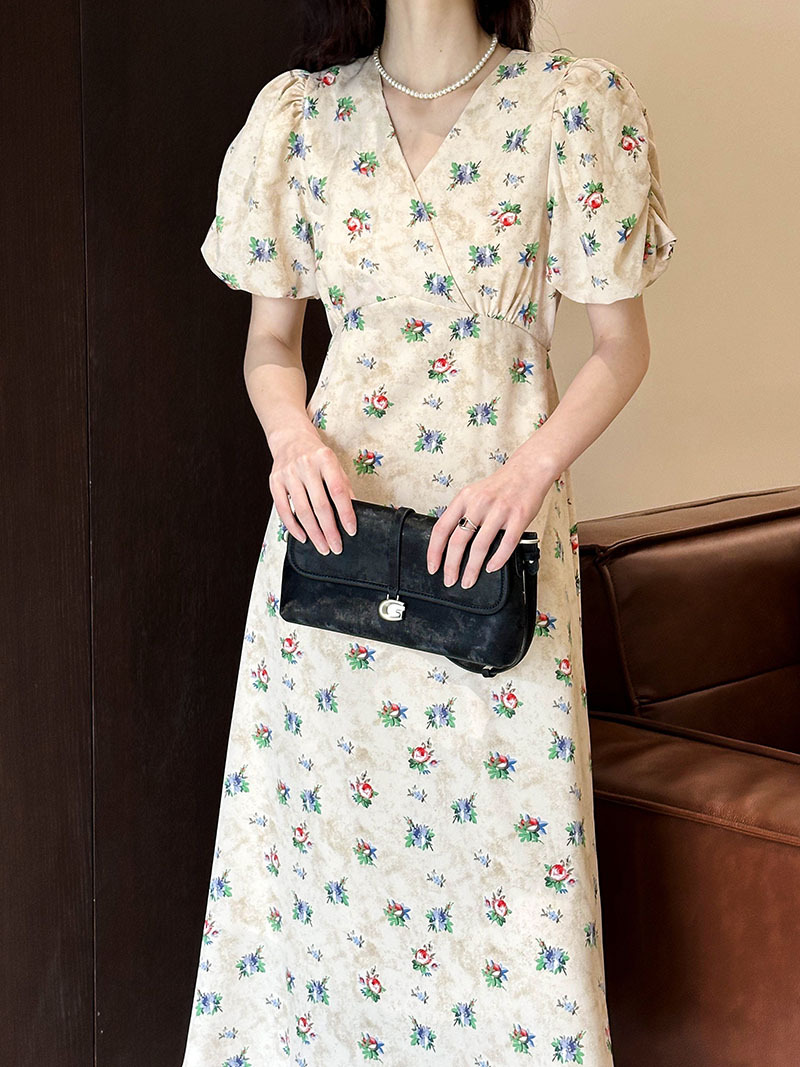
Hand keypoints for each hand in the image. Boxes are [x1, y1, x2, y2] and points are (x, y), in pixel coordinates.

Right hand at [269, 429, 357, 554]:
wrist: (290, 438)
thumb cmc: (316, 455)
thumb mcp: (335, 465)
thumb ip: (344, 486)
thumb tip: (353, 512)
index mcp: (325, 458)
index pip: (338, 491)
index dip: (346, 513)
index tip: (351, 530)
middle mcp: (306, 465)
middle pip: (320, 505)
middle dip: (329, 530)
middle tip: (336, 547)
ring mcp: (288, 473)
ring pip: (302, 511)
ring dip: (313, 533)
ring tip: (323, 546)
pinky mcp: (275, 481)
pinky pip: (283, 509)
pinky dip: (293, 526)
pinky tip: (303, 537)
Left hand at [426, 456, 551, 587]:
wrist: (528, 469)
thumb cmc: (501, 485)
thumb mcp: (474, 494)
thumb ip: (462, 513)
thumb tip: (449, 542)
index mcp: (464, 498)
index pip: (441, 528)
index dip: (434, 551)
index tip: (433, 567)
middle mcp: (479, 503)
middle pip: (458, 541)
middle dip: (451, 566)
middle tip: (450, 580)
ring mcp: (499, 510)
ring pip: (480, 546)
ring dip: (472, 569)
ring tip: (468, 580)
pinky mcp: (518, 517)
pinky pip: (506, 544)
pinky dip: (497, 560)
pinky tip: (491, 568)